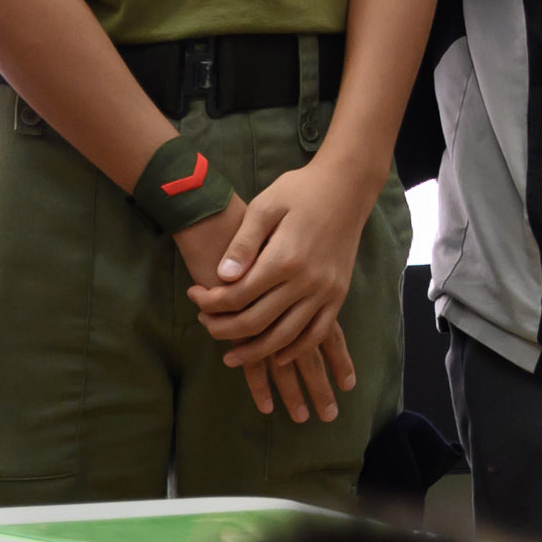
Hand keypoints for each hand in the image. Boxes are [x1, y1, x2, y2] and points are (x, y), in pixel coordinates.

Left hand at [186, 155, 375, 416]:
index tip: (193, 294)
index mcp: (284, 258)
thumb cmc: (300, 191)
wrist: (348, 185)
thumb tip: (221, 278)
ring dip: (255, 351)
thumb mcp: (265, 207)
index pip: (237, 296)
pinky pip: (318, 332)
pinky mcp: (339, 294)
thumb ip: (243, 244)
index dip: (208, 302)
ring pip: (285, 336)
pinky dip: (296, 349)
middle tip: (204, 322)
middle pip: (256, 322)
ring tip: (231, 356)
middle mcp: (307, 281)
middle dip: (222, 329)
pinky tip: (277, 355)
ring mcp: (326, 290)